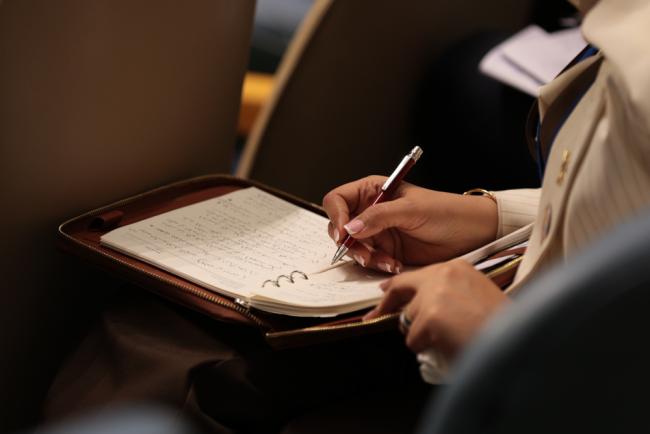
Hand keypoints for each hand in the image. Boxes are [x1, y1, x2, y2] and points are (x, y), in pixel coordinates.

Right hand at [322, 176, 496, 271]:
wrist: (472, 234)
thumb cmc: (447, 212)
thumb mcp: (411, 210)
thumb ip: (379, 217)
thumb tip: (350, 227)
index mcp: (374, 190)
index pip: (338, 200)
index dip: (336, 216)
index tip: (344, 233)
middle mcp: (371, 210)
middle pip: (340, 227)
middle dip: (349, 243)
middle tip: (365, 253)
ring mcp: (378, 232)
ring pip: (352, 247)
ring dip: (365, 257)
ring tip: (387, 261)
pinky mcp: (386, 251)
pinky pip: (369, 261)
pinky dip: (377, 265)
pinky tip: (394, 264)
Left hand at [364, 259, 509, 357]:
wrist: (517, 344)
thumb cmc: (500, 326)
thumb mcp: (475, 295)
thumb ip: (447, 293)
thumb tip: (419, 308)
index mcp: (456, 267)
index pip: (416, 274)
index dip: (398, 286)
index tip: (384, 291)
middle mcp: (443, 275)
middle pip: (402, 289)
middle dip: (387, 305)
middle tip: (376, 315)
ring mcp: (434, 295)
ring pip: (407, 319)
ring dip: (421, 334)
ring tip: (448, 338)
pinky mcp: (430, 318)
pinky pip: (412, 339)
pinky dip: (426, 348)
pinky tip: (447, 345)